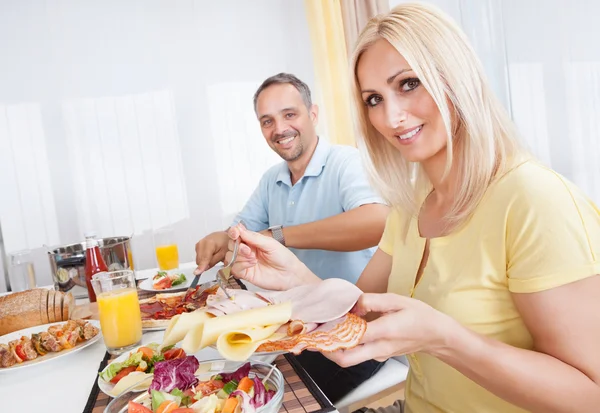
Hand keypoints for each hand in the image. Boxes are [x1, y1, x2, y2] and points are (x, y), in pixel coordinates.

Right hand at [194, 231, 229, 274]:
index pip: (204, 258)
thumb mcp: (223, 254)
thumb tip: (204, 268)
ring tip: (214, 255)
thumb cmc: (226, 243)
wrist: (224, 235)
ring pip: (198, 259)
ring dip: (205, 261)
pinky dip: (204, 258)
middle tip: (216, 260)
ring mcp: (199, 244)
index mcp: (209, 243)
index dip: (201, 266)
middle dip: (206, 264)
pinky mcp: (198, 246)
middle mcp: (202, 243)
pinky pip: (199, 257)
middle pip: (200, 260)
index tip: (197, 273)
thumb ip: (213, 261)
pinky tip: (210, 254)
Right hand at [224, 223, 318, 290]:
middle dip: (237, 246)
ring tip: (253, 258)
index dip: (233, 232)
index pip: (237, 234)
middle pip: (231, 245)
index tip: (235, 233)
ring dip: (240, 256)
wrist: (290, 274)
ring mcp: (244, 262)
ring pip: (230, 256)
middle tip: (249, 250)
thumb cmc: (283, 257)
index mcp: (252, 241)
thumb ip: (253, 237)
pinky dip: (240, 265)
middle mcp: (246, 250)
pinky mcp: (245, 274)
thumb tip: (239, 228)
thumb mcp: (270, 244)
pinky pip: (234, 268)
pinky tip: (251, 264)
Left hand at [324, 293, 455, 366]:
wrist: (437, 335)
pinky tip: (344, 332)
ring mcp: (380, 355)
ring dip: (336, 349)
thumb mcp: (397, 300)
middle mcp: (379, 348)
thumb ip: (373, 300)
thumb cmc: (419, 315)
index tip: (322, 323)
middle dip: (327, 351)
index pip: (352, 337)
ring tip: (326, 332)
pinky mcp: (380, 356)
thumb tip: (354, 303)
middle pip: (346, 360)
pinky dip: (348, 346)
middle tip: (316, 336)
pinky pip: (359, 355)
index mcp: (384, 332)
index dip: (334, 332)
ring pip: (351, 360)